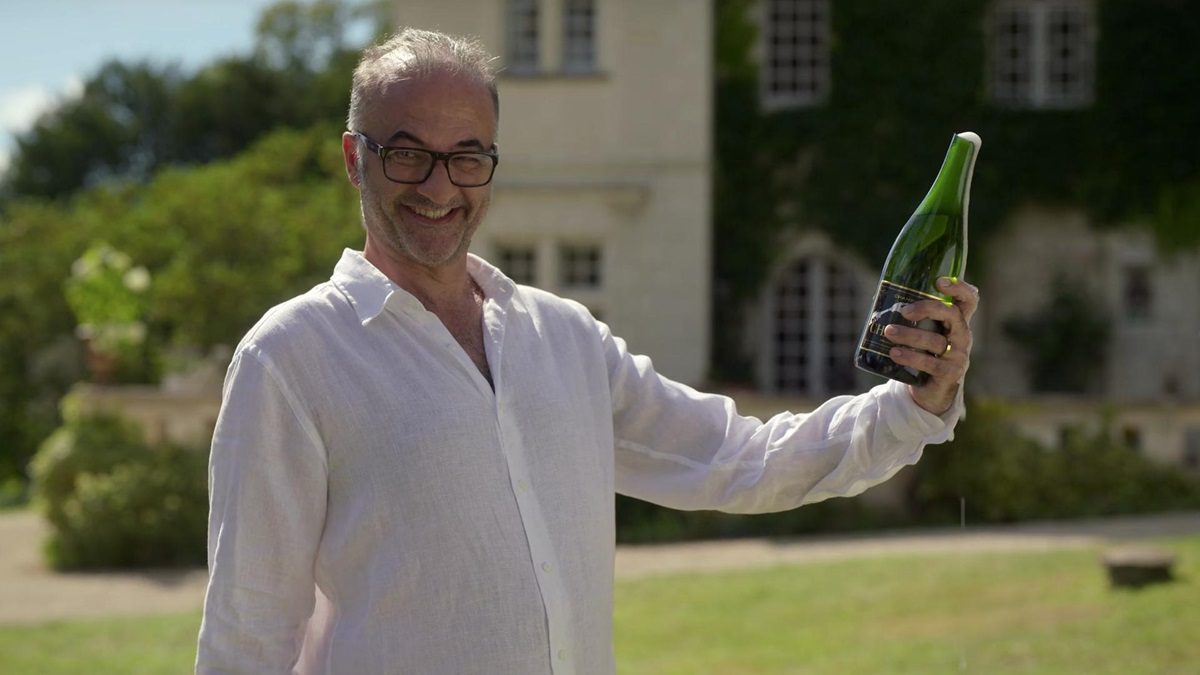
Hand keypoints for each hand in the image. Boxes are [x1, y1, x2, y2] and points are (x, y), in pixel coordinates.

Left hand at [883, 277, 978, 414]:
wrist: (931, 391)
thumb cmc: (924, 354)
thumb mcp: (923, 333)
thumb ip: (912, 318)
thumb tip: (879, 301)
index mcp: (957, 321)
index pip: (968, 299)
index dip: (959, 288)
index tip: (939, 281)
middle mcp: (962, 336)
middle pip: (952, 314)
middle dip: (927, 308)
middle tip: (904, 311)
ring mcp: (958, 355)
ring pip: (935, 341)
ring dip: (909, 335)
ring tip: (888, 332)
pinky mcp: (950, 373)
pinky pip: (930, 363)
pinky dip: (910, 357)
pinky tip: (894, 353)